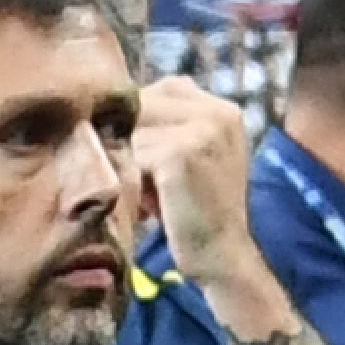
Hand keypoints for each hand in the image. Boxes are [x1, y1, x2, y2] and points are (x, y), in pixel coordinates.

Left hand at [126, 76, 266, 267]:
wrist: (222, 256)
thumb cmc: (198, 212)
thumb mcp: (195, 158)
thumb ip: (172, 127)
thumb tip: (119, 107)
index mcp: (225, 110)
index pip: (165, 89)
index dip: (144, 119)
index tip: (141, 152)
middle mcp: (218, 112)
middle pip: (145, 103)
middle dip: (132, 136)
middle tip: (136, 174)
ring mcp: (202, 129)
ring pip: (135, 130)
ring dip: (129, 159)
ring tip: (145, 190)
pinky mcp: (181, 153)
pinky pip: (134, 153)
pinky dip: (132, 178)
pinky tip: (147, 202)